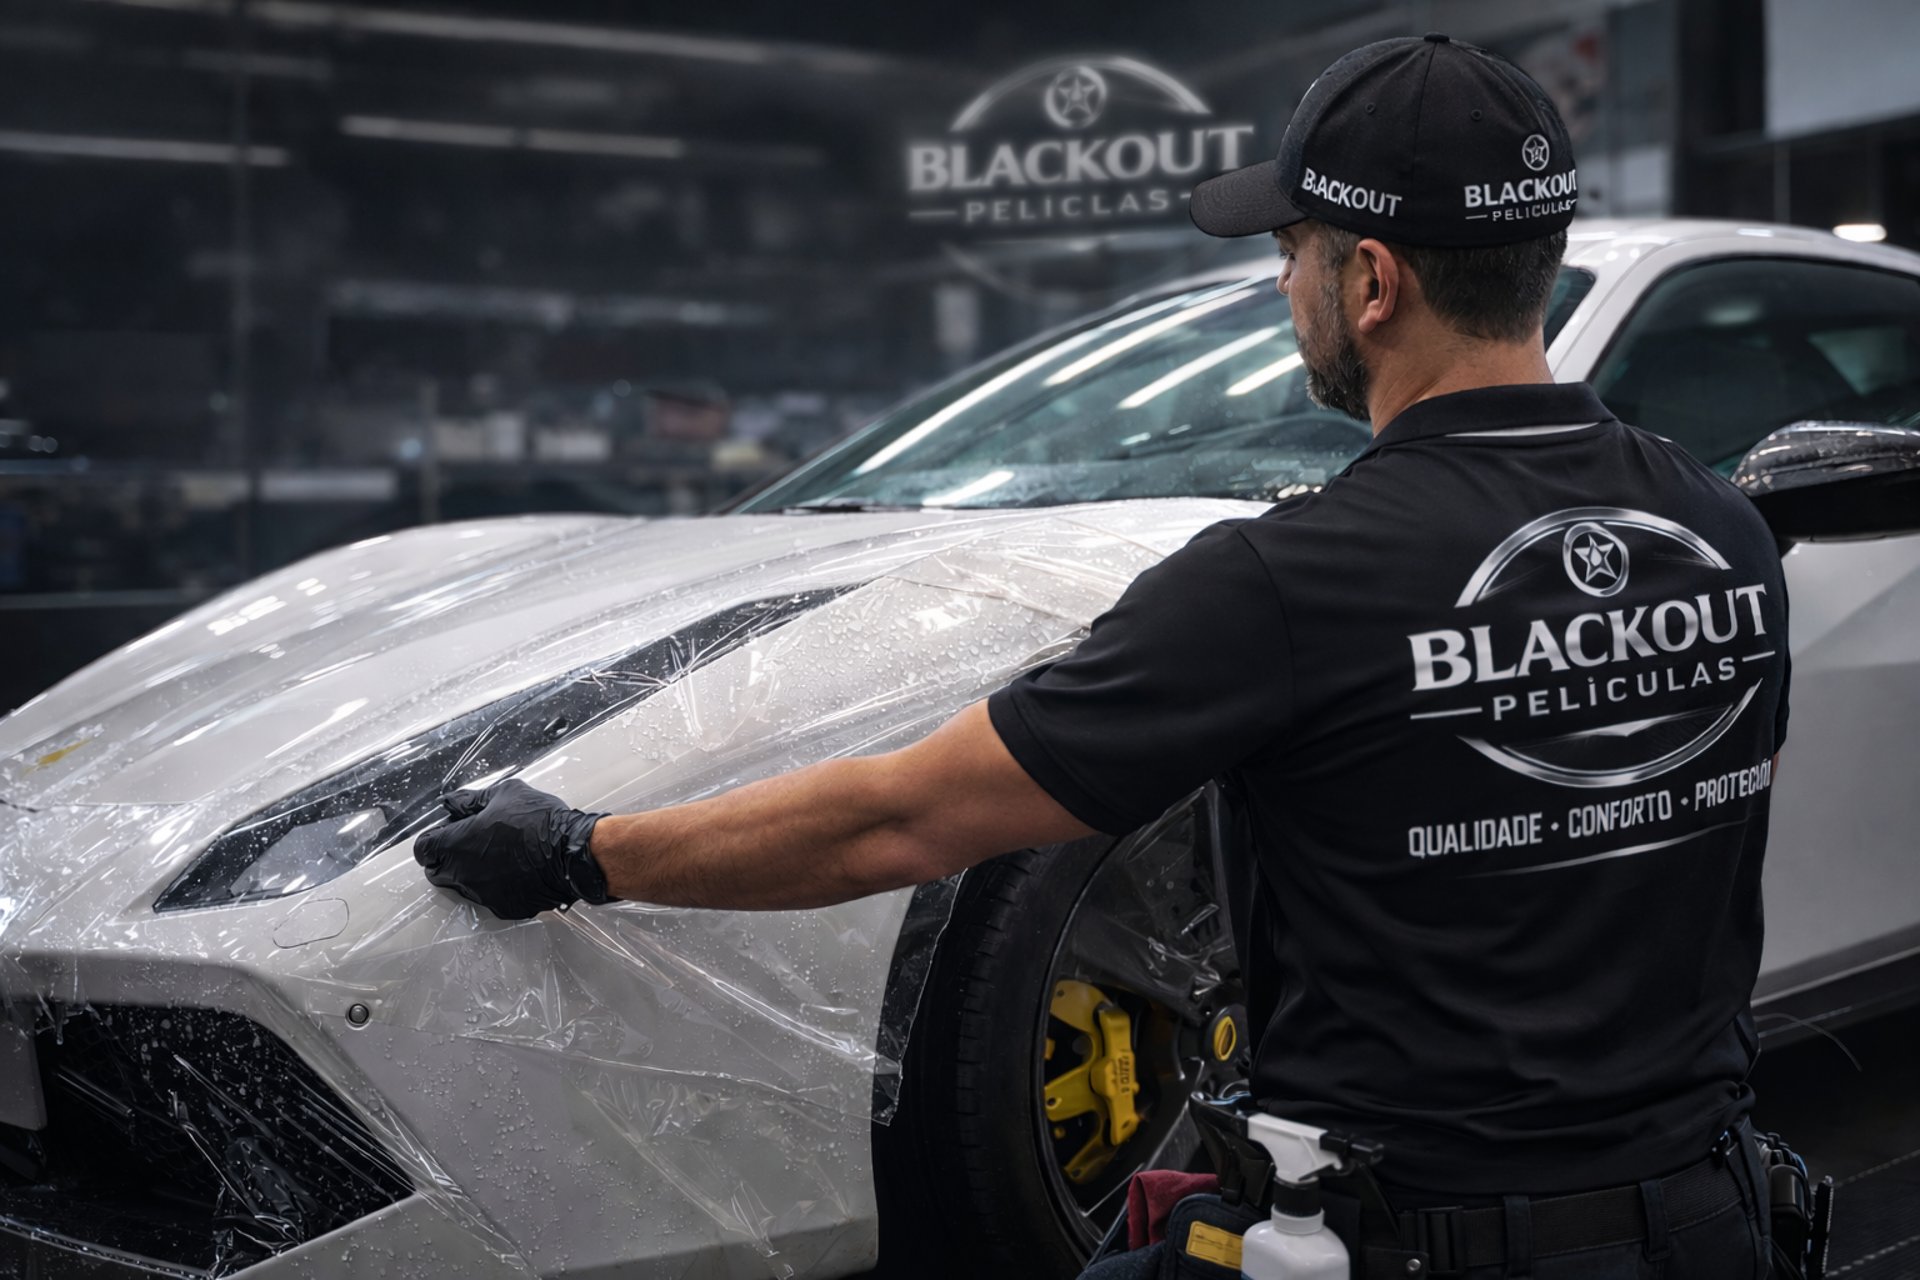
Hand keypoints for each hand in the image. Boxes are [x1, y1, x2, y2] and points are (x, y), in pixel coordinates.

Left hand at [412, 778, 614, 919]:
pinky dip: (495, 886)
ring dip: (470, 873)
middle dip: (445, 859)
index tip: (446, 832)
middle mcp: (463, 874)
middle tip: (468, 844)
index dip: (432, 839)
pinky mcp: (503, 908)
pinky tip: (515, 871)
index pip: (423, 849)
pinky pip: (490, 897)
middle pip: (437, 872)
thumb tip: (450, 802)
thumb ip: (470, 800)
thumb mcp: (504, 793)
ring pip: (463, 887)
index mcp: (457, 844)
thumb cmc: (538, 820)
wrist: (572, 853)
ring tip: (496, 856)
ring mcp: (483, 895)